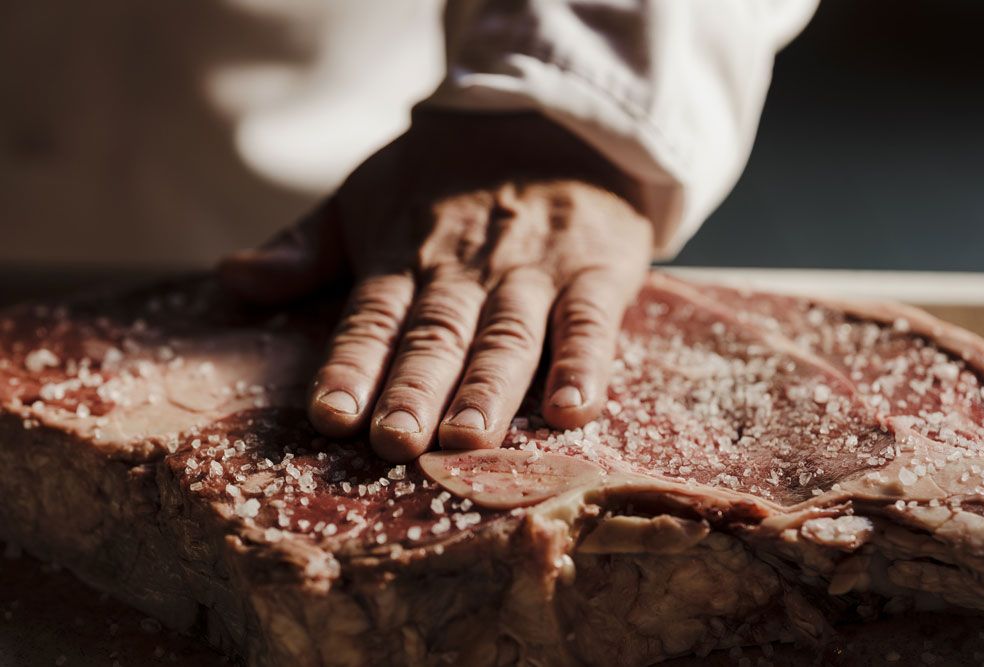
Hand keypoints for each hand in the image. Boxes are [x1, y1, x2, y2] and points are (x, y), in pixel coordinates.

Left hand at [221, 111, 652, 461]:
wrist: (550, 116)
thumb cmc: (447, 171)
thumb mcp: (365, 194)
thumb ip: (304, 246)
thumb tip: (232, 279)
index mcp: (403, 255)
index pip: (371, 319)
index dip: (351, 368)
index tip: (330, 417)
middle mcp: (465, 269)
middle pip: (436, 335)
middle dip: (414, 390)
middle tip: (395, 442)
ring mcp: (533, 272)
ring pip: (507, 336)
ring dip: (487, 388)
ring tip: (468, 438)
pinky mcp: (595, 272)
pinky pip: (590, 323)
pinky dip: (582, 365)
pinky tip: (570, 409)